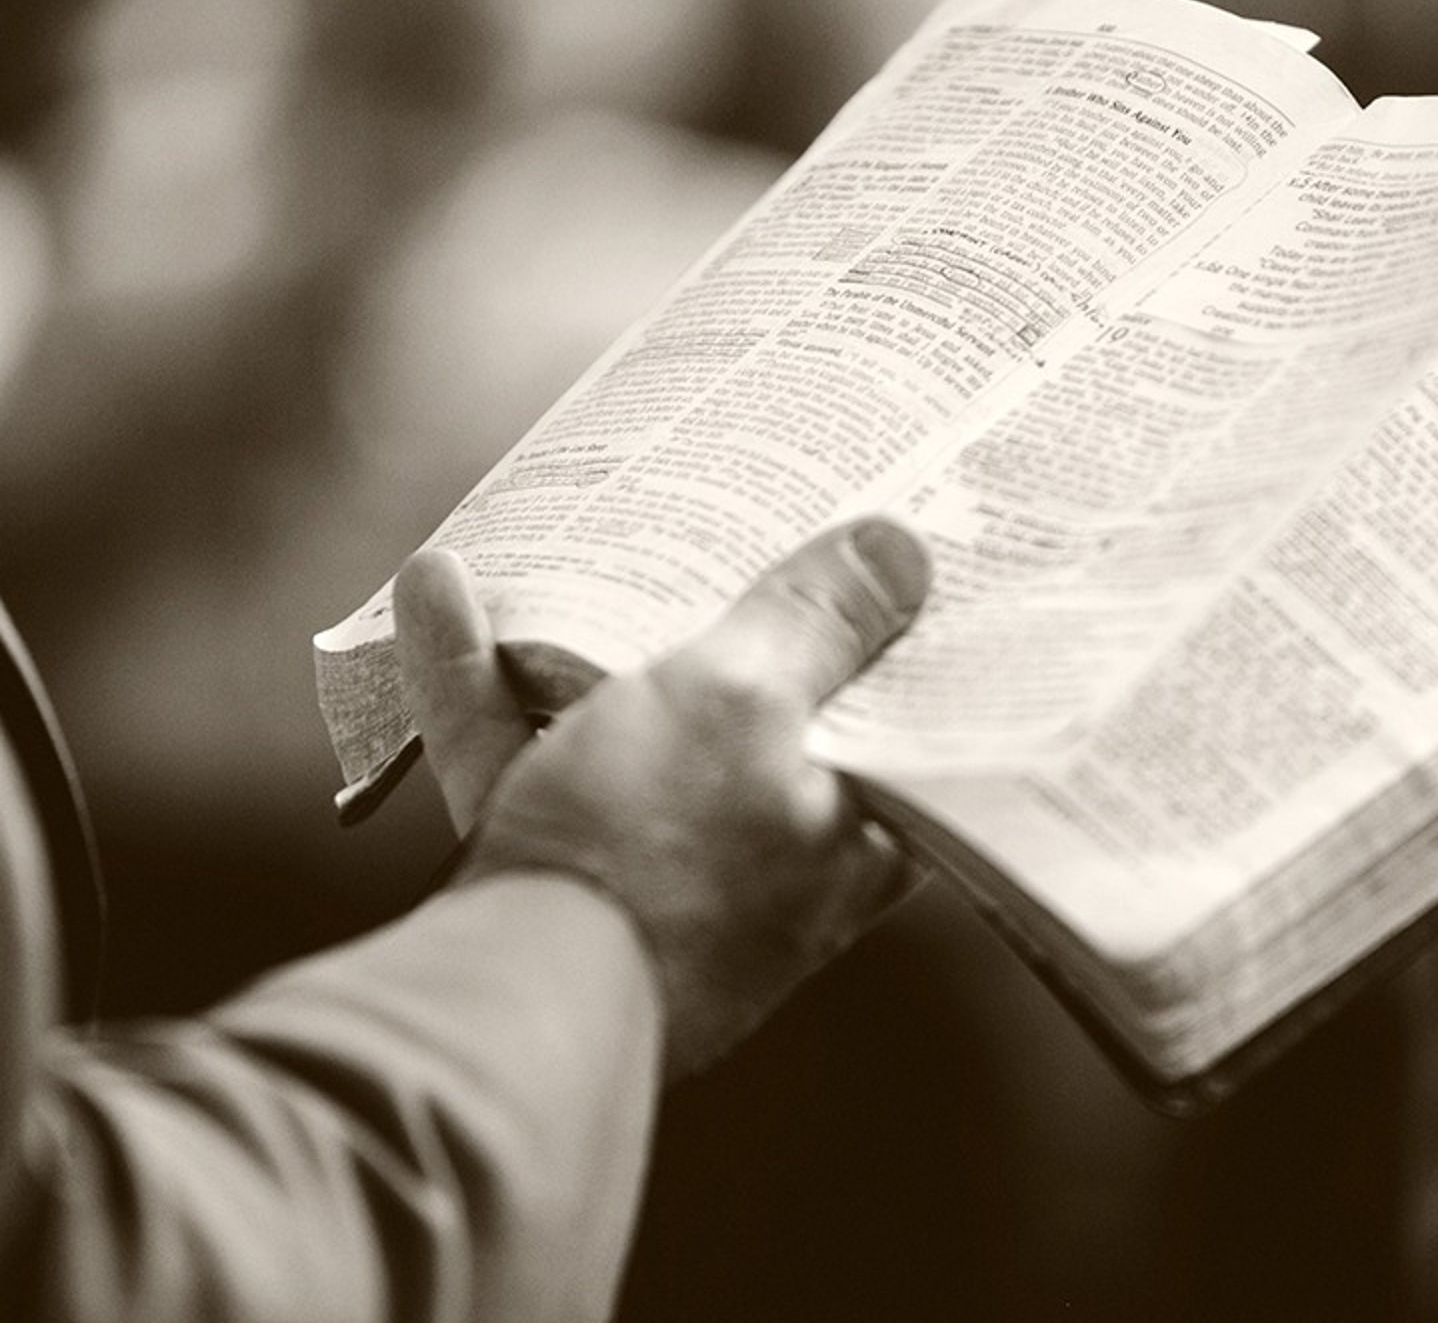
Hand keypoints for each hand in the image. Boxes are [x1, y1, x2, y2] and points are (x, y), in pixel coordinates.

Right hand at [392, 517, 930, 1079]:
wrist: (500, 1007)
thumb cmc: (654, 852)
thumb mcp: (744, 702)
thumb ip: (820, 624)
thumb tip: (906, 550)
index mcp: (853, 834)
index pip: (903, 726)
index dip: (895, 640)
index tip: (879, 558)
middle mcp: (765, 862)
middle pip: (760, 718)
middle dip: (723, 622)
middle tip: (728, 522)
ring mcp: (653, 870)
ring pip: (625, 726)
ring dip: (579, 629)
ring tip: (559, 534)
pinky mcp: (554, 874)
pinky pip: (526, 756)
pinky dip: (483, 681)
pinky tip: (438, 589)